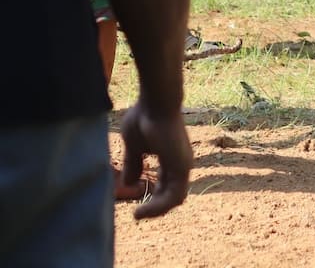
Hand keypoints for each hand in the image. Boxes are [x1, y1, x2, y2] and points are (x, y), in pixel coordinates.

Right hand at [120, 99, 192, 218]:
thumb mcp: (134, 146)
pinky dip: (158, 207)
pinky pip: (173, 196)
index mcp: (172, 158)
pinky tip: (141, 210)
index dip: (153, 198)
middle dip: (155, 207)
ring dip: (156, 210)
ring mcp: (183, 165)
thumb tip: (129, 183)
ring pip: (174, 199)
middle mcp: (181, 163)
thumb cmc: (144, 117)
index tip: (136, 207)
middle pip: (172, 195)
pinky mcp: (182, 167)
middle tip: (138, 215)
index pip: (167, 185)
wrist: (155, 102)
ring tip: (138, 215)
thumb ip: (134, 164)